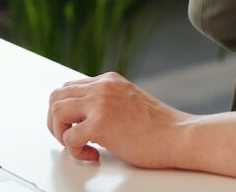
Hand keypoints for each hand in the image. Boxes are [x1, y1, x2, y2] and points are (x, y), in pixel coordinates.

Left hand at [47, 72, 193, 167]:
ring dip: (61, 133)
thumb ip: (107, 102)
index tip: (72, 127)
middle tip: (69, 138)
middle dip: (56, 121)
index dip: (65, 111)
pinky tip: (93, 154)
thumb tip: (83, 117)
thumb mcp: (128, 102)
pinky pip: (69, 138)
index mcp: (108, 80)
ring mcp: (100, 103)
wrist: (179, 136)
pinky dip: (75, 151)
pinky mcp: (101, 124)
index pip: (68, 88)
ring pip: (56, 112)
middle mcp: (102, 87)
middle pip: (56, 97)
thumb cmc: (159, 127)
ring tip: (79, 145)